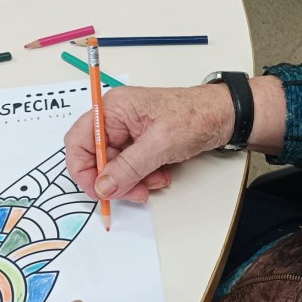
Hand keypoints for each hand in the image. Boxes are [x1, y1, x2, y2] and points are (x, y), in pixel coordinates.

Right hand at [64, 84, 233, 202]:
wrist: (223, 116)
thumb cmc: (195, 115)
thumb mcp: (159, 144)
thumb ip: (128, 167)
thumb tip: (104, 186)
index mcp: (112, 109)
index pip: (78, 141)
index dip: (84, 170)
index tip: (99, 191)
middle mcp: (116, 119)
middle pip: (98, 158)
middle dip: (116, 180)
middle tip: (134, 192)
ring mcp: (129, 132)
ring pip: (116, 168)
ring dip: (134, 181)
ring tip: (156, 181)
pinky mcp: (142, 143)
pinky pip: (132, 167)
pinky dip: (145, 177)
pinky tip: (162, 175)